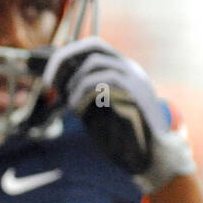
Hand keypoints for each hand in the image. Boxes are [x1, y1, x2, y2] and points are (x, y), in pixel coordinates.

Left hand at [41, 37, 194, 192]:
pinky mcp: (135, 91)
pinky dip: (82, 93)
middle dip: (64, 59)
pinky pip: (101, 80)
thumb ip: (83, 94)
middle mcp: (130, 69)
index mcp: (123, 71)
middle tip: (49, 81)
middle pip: (94, 45)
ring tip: (71, 105)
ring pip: (95, 62)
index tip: (50, 77)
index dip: (67, 56)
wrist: (153, 157)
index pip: (93, 48)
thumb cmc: (124, 139)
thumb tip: (56, 82)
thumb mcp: (98, 111)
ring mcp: (134, 78)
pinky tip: (77, 110)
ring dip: (74, 83)